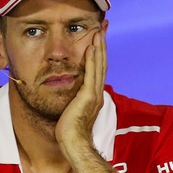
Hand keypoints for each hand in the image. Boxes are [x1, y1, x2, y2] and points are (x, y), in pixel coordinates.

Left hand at [55, 30, 106, 149]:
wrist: (74, 143)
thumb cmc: (70, 132)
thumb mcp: (72, 111)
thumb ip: (74, 101)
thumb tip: (69, 96)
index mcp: (94, 95)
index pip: (98, 70)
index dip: (99, 54)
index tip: (98, 40)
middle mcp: (97, 92)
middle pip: (102, 64)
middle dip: (102, 46)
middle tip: (103, 29)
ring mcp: (94, 94)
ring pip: (99, 66)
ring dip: (99, 48)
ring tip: (98, 33)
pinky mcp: (88, 96)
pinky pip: (90, 74)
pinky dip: (92, 60)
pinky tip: (91, 48)